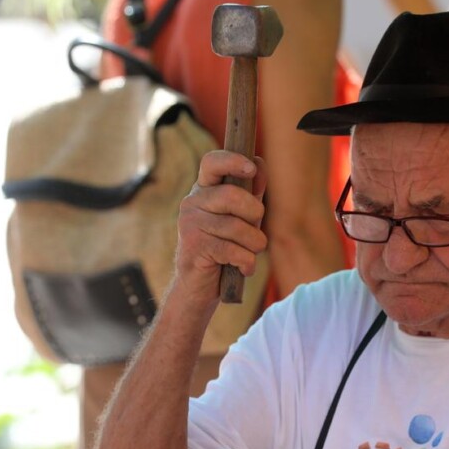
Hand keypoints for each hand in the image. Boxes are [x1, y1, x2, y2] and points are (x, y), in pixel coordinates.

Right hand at [174, 151, 268, 307]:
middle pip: (233, 195)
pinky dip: (246, 262)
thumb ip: (251, 192)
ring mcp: (189, 223)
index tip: (251, 169)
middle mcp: (192, 202)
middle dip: (255, 215)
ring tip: (250, 254)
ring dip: (254, 245)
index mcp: (204, 190)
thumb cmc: (224, 249)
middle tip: (255, 234)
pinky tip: (244, 268)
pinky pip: (232, 249)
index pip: (212, 162)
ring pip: (237, 227)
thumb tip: (259, 164)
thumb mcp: (242, 218)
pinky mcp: (193, 246)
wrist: (199, 287)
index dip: (232, 161)